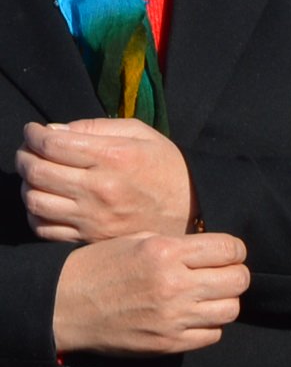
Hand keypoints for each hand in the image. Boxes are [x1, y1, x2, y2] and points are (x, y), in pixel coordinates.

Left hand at [19, 118, 189, 241]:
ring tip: (34, 175)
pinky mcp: (88, 238)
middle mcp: (100, 188)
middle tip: (27, 151)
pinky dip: (34, 212)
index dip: (34, 134)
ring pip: (34, 201)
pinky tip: (44, 199)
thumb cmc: (165, 167)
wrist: (191, 209)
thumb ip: (97, 128)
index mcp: (115, 157)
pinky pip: (43, 228)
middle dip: (24, 157)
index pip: (54, 143)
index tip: (32, 130)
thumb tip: (53, 130)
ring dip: (26, 184)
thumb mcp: (142, 135)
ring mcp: (92, 217)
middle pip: (38, 172)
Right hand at [48, 232, 245, 356]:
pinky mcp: (165, 344)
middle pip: (239, 280)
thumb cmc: (101, 267)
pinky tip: (193, 316)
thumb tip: (219, 250)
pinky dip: (209, 326)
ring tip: (208, 296)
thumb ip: (182, 244)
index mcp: (167, 253)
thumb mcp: (140, 240)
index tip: (226, 254)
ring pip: (230, 309)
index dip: (234, 251)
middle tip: (220, 274)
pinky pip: (212, 335)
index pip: (231, 249)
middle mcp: (173, 285)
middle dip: (234, 274)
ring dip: (224, 301)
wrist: (64, 306)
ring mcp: (170, 318)